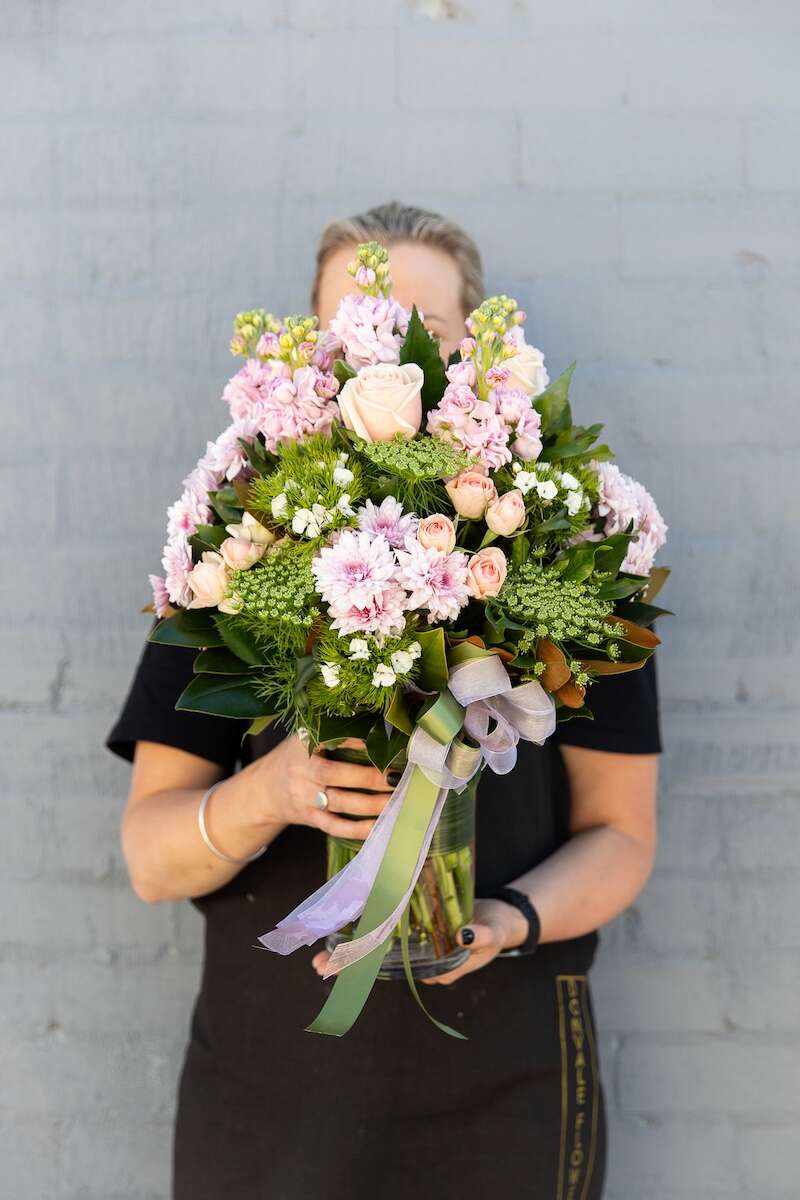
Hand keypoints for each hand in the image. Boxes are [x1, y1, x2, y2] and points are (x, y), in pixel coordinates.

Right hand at [251, 736, 393, 840]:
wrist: (265, 790)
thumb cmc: (296, 758)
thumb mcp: (305, 737)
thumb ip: (334, 733)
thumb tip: (378, 730)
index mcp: (302, 745)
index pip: (326, 739)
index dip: (352, 741)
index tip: (379, 741)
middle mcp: (302, 772)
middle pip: (334, 775)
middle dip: (368, 777)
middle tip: (396, 776)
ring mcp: (306, 798)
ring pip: (341, 804)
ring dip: (372, 804)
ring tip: (398, 800)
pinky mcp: (311, 819)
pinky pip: (336, 827)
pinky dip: (359, 829)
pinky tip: (380, 826)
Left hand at [310, 897, 529, 980]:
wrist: (502, 916)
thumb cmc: (499, 928)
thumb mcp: (494, 932)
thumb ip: (482, 937)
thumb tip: (464, 937)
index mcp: (436, 966)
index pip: (396, 970)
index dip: (367, 970)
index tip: (340, 972)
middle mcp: (422, 959)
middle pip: (380, 964)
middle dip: (348, 965)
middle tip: (317, 966)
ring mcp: (417, 945)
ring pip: (378, 950)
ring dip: (350, 951)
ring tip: (319, 956)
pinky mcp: (416, 927)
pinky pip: (388, 930)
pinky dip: (366, 930)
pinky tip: (343, 928)